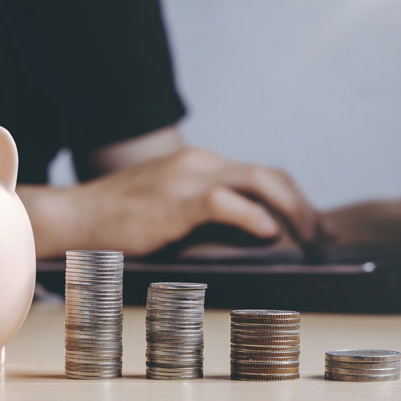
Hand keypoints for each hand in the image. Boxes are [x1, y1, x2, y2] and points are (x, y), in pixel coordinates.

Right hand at [62, 147, 323, 256]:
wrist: (76, 217)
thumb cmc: (119, 221)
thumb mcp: (169, 212)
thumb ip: (206, 217)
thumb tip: (254, 236)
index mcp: (198, 165)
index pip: (259, 174)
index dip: (293, 198)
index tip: (312, 224)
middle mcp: (198, 163)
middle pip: (269, 174)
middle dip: (303, 204)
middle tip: (324, 234)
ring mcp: (187, 178)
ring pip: (258, 180)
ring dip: (292, 209)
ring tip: (309, 237)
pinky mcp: (174, 199)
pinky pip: (224, 201)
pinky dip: (253, 216)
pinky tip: (269, 232)